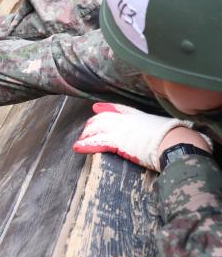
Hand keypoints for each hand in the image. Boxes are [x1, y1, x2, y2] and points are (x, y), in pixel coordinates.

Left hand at [72, 102, 197, 170]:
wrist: (176, 142)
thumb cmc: (179, 137)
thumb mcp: (169, 127)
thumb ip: (163, 129)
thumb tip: (174, 133)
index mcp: (140, 115)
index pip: (119, 109)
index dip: (106, 108)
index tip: (97, 108)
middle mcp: (127, 120)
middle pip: (103, 118)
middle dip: (93, 124)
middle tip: (86, 130)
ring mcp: (121, 130)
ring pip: (97, 129)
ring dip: (87, 135)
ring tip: (80, 140)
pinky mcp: (117, 142)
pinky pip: (97, 142)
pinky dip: (86, 145)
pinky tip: (78, 147)